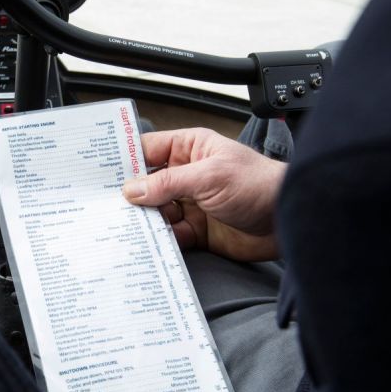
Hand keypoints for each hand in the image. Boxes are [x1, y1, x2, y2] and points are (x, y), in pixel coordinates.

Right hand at [122, 128, 285, 260]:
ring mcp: (191, 202)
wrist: (290, 221)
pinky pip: (170, 234)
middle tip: (106, 207)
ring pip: (155, 212)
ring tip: (126, 228)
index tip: (100, 175)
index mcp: (190, 149)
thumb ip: (167, 183)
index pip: (147, 150)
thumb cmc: (261, 185)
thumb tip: (132, 189)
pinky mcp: (198, 230)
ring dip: (144, 221)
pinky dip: (159, 240)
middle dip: (130, 196)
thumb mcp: (208, 177)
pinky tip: (149, 243)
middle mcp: (188, 174)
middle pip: (147, 184)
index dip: (124, 161)